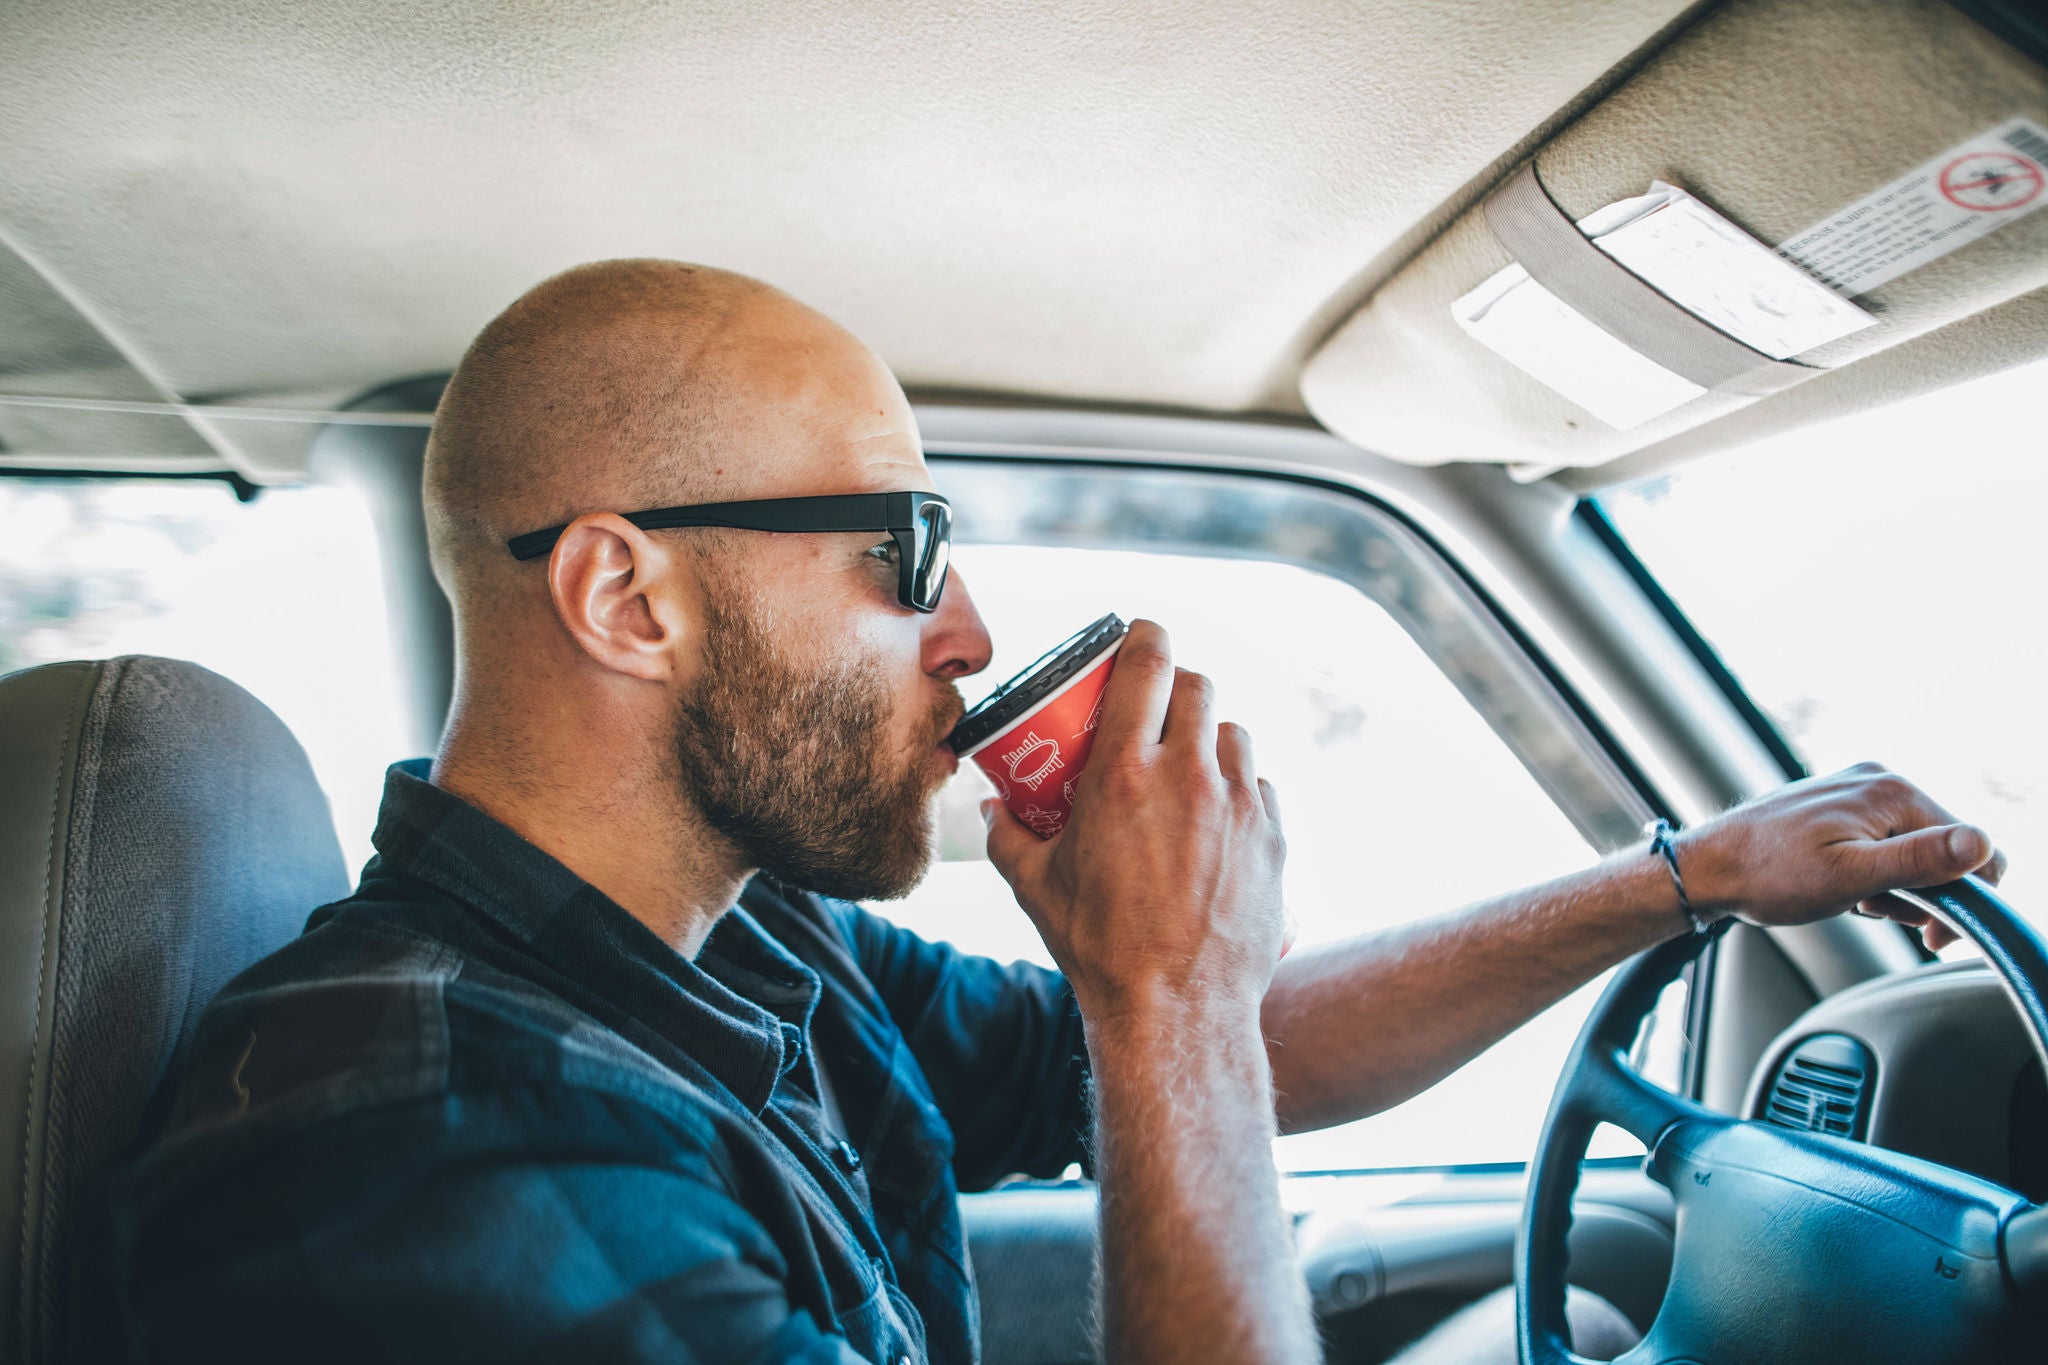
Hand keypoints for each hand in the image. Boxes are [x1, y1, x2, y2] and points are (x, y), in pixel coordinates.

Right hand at [982, 620, 1288, 1020]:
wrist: (1176, 1009)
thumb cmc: (1100, 947)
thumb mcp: (1035, 887)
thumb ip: (1007, 835)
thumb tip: (991, 804)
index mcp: (1123, 773)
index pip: (1148, 663)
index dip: (1146, 636)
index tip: (1140, 636)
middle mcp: (1188, 775)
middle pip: (1197, 686)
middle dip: (1176, 685)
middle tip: (1155, 708)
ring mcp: (1239, 805)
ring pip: (1233, 732)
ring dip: (1209, 735)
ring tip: (1186, 766)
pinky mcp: (1273, 838)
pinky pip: (1260, 786)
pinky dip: (1238, 788)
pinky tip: (1215, 819)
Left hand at [1680, 763, 2006, 950]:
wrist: (1705, 869)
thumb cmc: (1767, 876)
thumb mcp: (1851, 877)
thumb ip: (1919, 861)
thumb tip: (1980, 844)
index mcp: (1891, 793)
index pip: (1970, 847)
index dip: (1962, 898)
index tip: (1930, 934)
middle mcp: (1878, 781)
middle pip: (1942, 848)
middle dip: (1921, 893)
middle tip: (1874, 912)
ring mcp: (1856, 792)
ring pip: (1910, 852)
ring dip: (1892, 888)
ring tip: (1850, 899)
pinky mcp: (1838, 808)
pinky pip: (1880, 847)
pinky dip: (1870, 876)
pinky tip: (1840, 889)